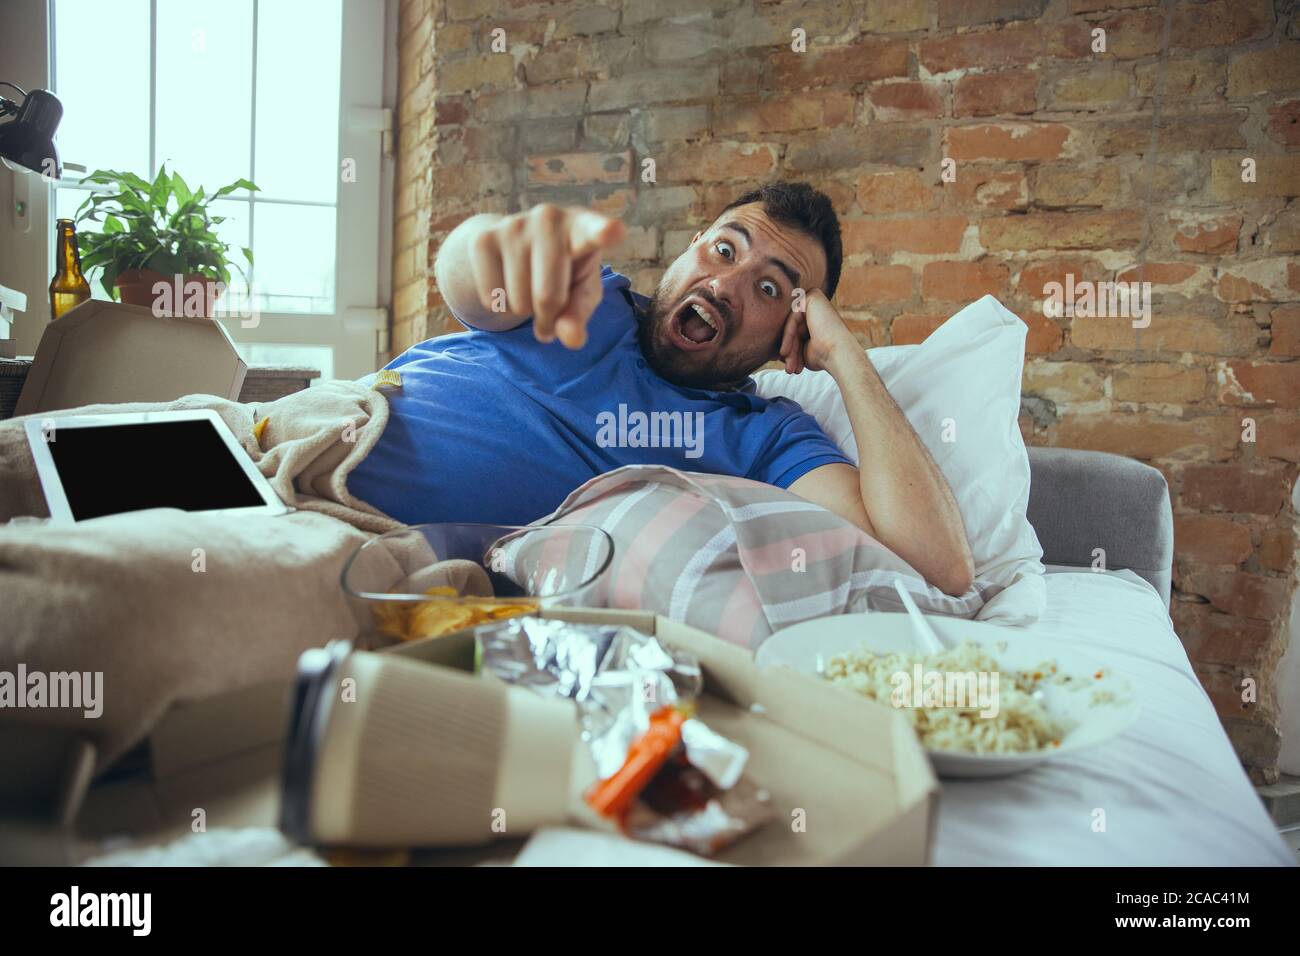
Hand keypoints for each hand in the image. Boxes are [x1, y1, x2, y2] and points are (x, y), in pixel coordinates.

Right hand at [468, 204, 625, 347]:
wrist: (514, 245)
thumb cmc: (564, 271)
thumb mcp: (581, 292)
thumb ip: (580, 315)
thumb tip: (571, 338)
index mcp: (584, 228)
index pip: (595, 231)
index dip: (604, 232)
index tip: (613, 231)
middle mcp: (549, 218)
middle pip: (547, 298)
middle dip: (547, 318)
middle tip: (549, 312)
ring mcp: (513, 225)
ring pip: (518, 302)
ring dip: (523, 311)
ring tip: (529, 289)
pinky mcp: (483, 239)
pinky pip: (492, 298)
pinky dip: (500, 305)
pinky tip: (507, 283)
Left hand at [777, 288, 857, 373]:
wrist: (839, 355)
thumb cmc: (823, 356)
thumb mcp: (801, 350)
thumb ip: (790, 343)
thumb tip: (775, 349)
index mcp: (815, 317)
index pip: (794, 331)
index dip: (789, 350)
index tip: (788, 368)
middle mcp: (815, 306)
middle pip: (792, 328)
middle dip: (789, 351)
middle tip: (789, 369)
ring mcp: (814, 299)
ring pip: (791, 324)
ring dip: (789, 347)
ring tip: (789, 365)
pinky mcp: (812, 296)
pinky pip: (792, 318)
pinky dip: (788, 336)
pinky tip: (785, 352)